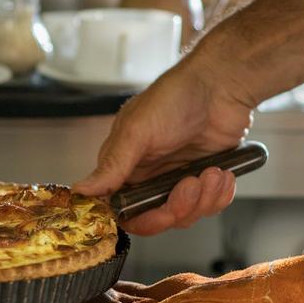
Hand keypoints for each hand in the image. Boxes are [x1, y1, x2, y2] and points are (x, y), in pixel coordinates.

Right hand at [73, 55, 253, 235]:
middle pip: (156, 217)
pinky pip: (210, 205)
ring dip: (203, 199)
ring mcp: (176, 179)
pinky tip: (222, 173)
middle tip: (190, 185)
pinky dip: (219, 195)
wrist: (222, 84)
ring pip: (186, 215)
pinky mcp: (204, 179)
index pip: (122, 210)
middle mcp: (148, 176)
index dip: (141, 219)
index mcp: (124, 166)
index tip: (159, 214)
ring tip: (211, 172)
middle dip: (177, 208)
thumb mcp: (137, 131)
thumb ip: (112, 165)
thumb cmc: (176, 97)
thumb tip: (80, 189)